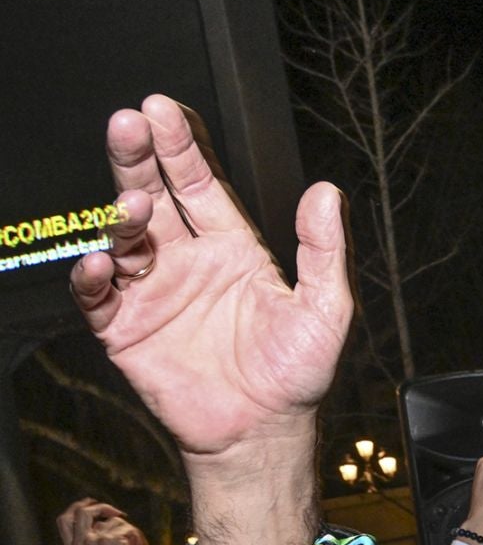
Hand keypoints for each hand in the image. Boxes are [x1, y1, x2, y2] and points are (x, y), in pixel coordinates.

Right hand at [58, 499, 148, 544]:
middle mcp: (79, 543)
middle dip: (102, 507)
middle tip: (118, 513)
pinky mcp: (111, 539)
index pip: (64, 519)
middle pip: (82, 511)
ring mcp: (94, 540)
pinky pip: (127, 526)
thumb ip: (90, 542)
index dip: (77, 507)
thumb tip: (102, 520)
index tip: (91, 503)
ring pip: (113, 520)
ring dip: (129, 529)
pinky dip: (137, 535)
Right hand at [71, 96, 353, 544]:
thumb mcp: (325, 309)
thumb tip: (326, 192)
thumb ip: (324, 250)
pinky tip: (104, 262)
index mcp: (232, 248)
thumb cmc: (297, 375)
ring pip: (124, 237)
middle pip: (153, 195)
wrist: (265, 434)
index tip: (164, 110)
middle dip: (139, 158)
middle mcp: (188, 261)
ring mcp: (154, 292)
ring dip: (123, 214)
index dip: (181, 146)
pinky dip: (95, 277)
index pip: (200, 184)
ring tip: (133, 203)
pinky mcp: (126, 330)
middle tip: (129, 123)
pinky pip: (99, 296)